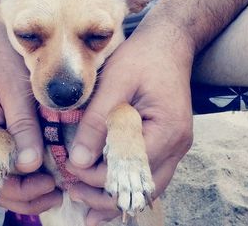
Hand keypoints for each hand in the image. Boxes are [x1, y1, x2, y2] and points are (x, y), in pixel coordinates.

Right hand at [0, 13, 61, 213]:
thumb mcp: (13, 87)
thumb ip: (21, 125)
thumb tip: (30, 166)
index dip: (23, 190)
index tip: (52, 184)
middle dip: (28, 196)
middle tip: (60, 192)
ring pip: (4, 179)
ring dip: (29, 189)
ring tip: (58, 186)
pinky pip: (10, 162)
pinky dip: (28, 172)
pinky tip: (49, 168)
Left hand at [67, 23, 193, 224]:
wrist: (167, 45)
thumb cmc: (141, 59)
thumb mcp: (114, 83)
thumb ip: (96, 122)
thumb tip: (78, 161)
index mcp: (167, 130)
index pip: (130, 169)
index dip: (97, 176)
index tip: (69, 168)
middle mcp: (177, 146)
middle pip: (142, 189)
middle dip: (105, 196)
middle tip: (72, 191)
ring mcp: (175, 148)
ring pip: (146, 189)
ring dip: (115, 197)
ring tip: (84, 202)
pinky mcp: (166, 145)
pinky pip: (147, 175)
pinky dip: (125, 186)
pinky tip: (103, 196)